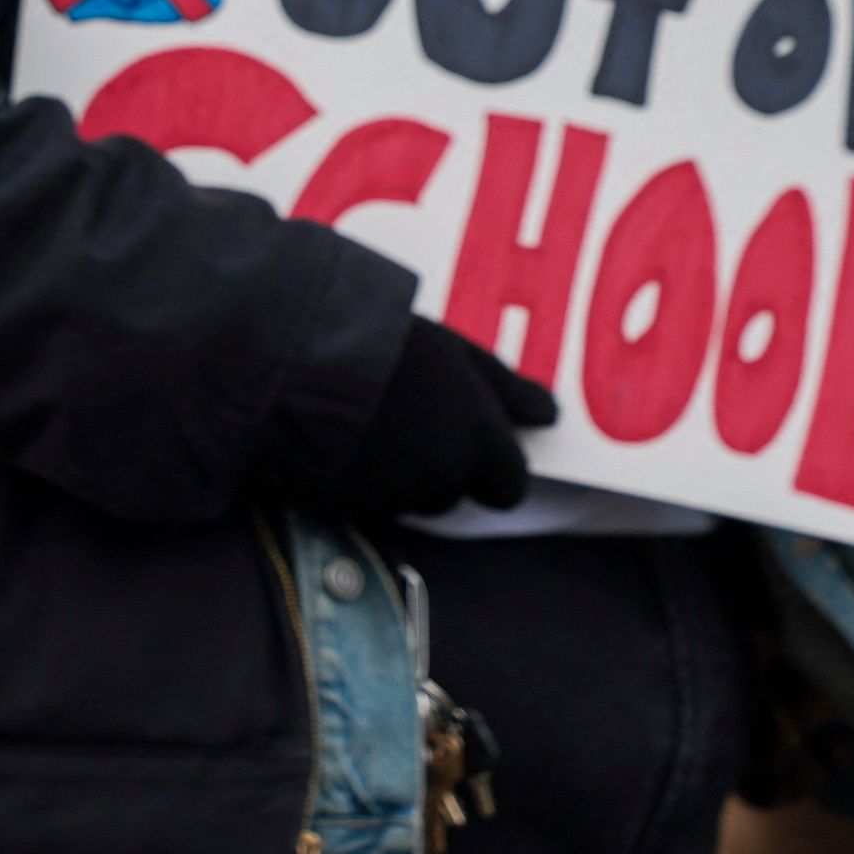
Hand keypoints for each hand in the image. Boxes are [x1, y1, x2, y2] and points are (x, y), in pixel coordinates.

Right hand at [326, 318, 556, 517]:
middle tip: (408, 423)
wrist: (304, 357)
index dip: (495, 467)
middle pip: (453, 492)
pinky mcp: (345, 509)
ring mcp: (392, 497)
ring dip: (393, 476)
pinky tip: (339, 443)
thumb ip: (508, 390)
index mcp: (478, 443)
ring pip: (406, 499)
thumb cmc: (389, 344)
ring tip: (367, 425)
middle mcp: (442, 478)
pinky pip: (360, 504)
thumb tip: (550, 415)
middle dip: (437, 468)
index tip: (474, 444)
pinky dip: (353, 483)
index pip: (511, 486)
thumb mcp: (457, 353)